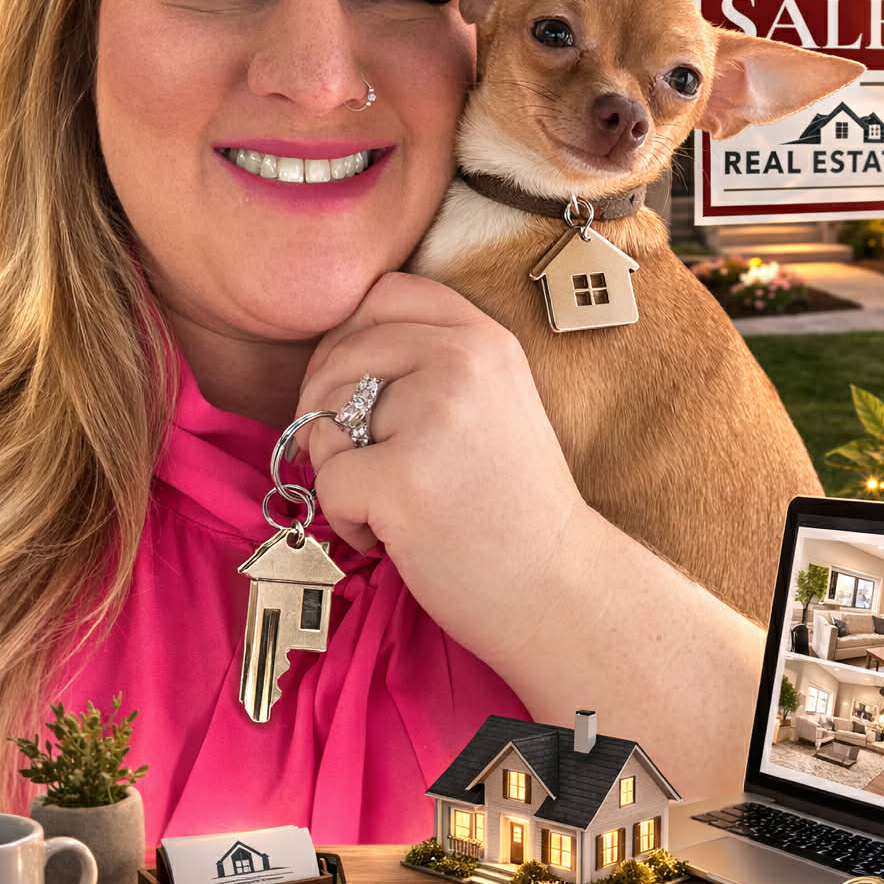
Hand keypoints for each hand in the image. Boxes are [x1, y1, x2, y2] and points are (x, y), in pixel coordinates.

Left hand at [293, 272, 584, 664]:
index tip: (354, 387)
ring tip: (388, 503)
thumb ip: (435, 362)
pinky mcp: (402, 479)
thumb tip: (336, 351)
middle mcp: (461, 363)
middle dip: (324, 409)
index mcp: (485, 338)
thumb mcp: (497, 402)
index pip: (384, 293)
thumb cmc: (514, 506)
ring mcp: (432, 419)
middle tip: (355, 459)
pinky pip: (327, 481)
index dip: (349, 336)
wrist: (560, 590)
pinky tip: (390, 537)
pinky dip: (344, 520)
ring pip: (322, 418)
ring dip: (335, 469)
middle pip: (341, 355)